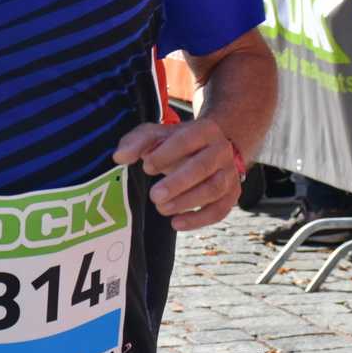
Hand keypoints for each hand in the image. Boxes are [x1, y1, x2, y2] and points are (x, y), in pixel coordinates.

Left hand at [114, 119, 239, 229]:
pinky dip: (199, 219)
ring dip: (187, 202)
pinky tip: (177, 223)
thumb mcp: (155, 135)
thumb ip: (136, 143)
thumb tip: (119, 157)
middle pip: (203, 166)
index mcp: (204, 129)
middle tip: (154, 196)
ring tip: (161, 209)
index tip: (146, 167)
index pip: (186, 140)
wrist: (209, 148)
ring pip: (214, 189)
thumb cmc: (176, 142)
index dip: (166, 154)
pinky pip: (220, 209)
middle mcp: (222, 149)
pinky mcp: (232, 194)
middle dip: (177, 183)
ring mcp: (230, 173)